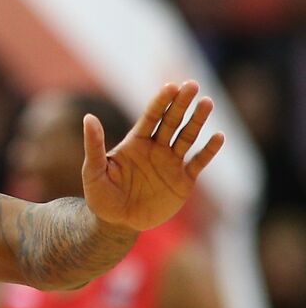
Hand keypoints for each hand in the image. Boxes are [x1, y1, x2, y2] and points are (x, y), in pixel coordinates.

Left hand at [82, 82, 223, 231]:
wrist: (116, 222)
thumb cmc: (101, 196)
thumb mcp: (93, 171)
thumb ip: (93, 145)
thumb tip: (88, 117)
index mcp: (136, 142)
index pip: (151, 117)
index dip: (160, 102)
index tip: (170, 86)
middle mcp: (156, 148)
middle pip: (172, 122)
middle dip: (182, 104)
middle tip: (193, 84)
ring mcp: (171, 163)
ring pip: (188, 137)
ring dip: (198, 120)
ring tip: (207, 103)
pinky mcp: (183, 181)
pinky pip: (198, 162)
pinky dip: (209, 151)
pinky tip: (219, 137)